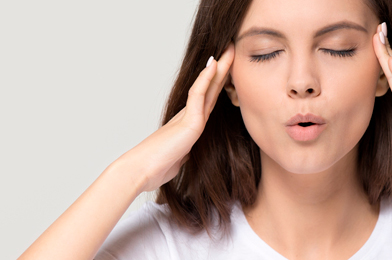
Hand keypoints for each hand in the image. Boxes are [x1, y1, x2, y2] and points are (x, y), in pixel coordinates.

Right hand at [114, 43, 234, 192]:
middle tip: (231, 50)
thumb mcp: (178, 158)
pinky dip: (206, 79)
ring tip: (228, 50)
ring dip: (219, 68)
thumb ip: (185, 150)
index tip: (227, 69)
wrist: (141, 169)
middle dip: (222, 70)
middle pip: (210, 88)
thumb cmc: (156, 165)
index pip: (208, 100)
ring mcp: (189, 116)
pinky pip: (199, 95)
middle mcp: (189, 115)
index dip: (218, 84)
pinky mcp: (189, 122)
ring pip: (207, 87)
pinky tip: (214, 65)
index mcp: (189, 124)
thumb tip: (186, 152)